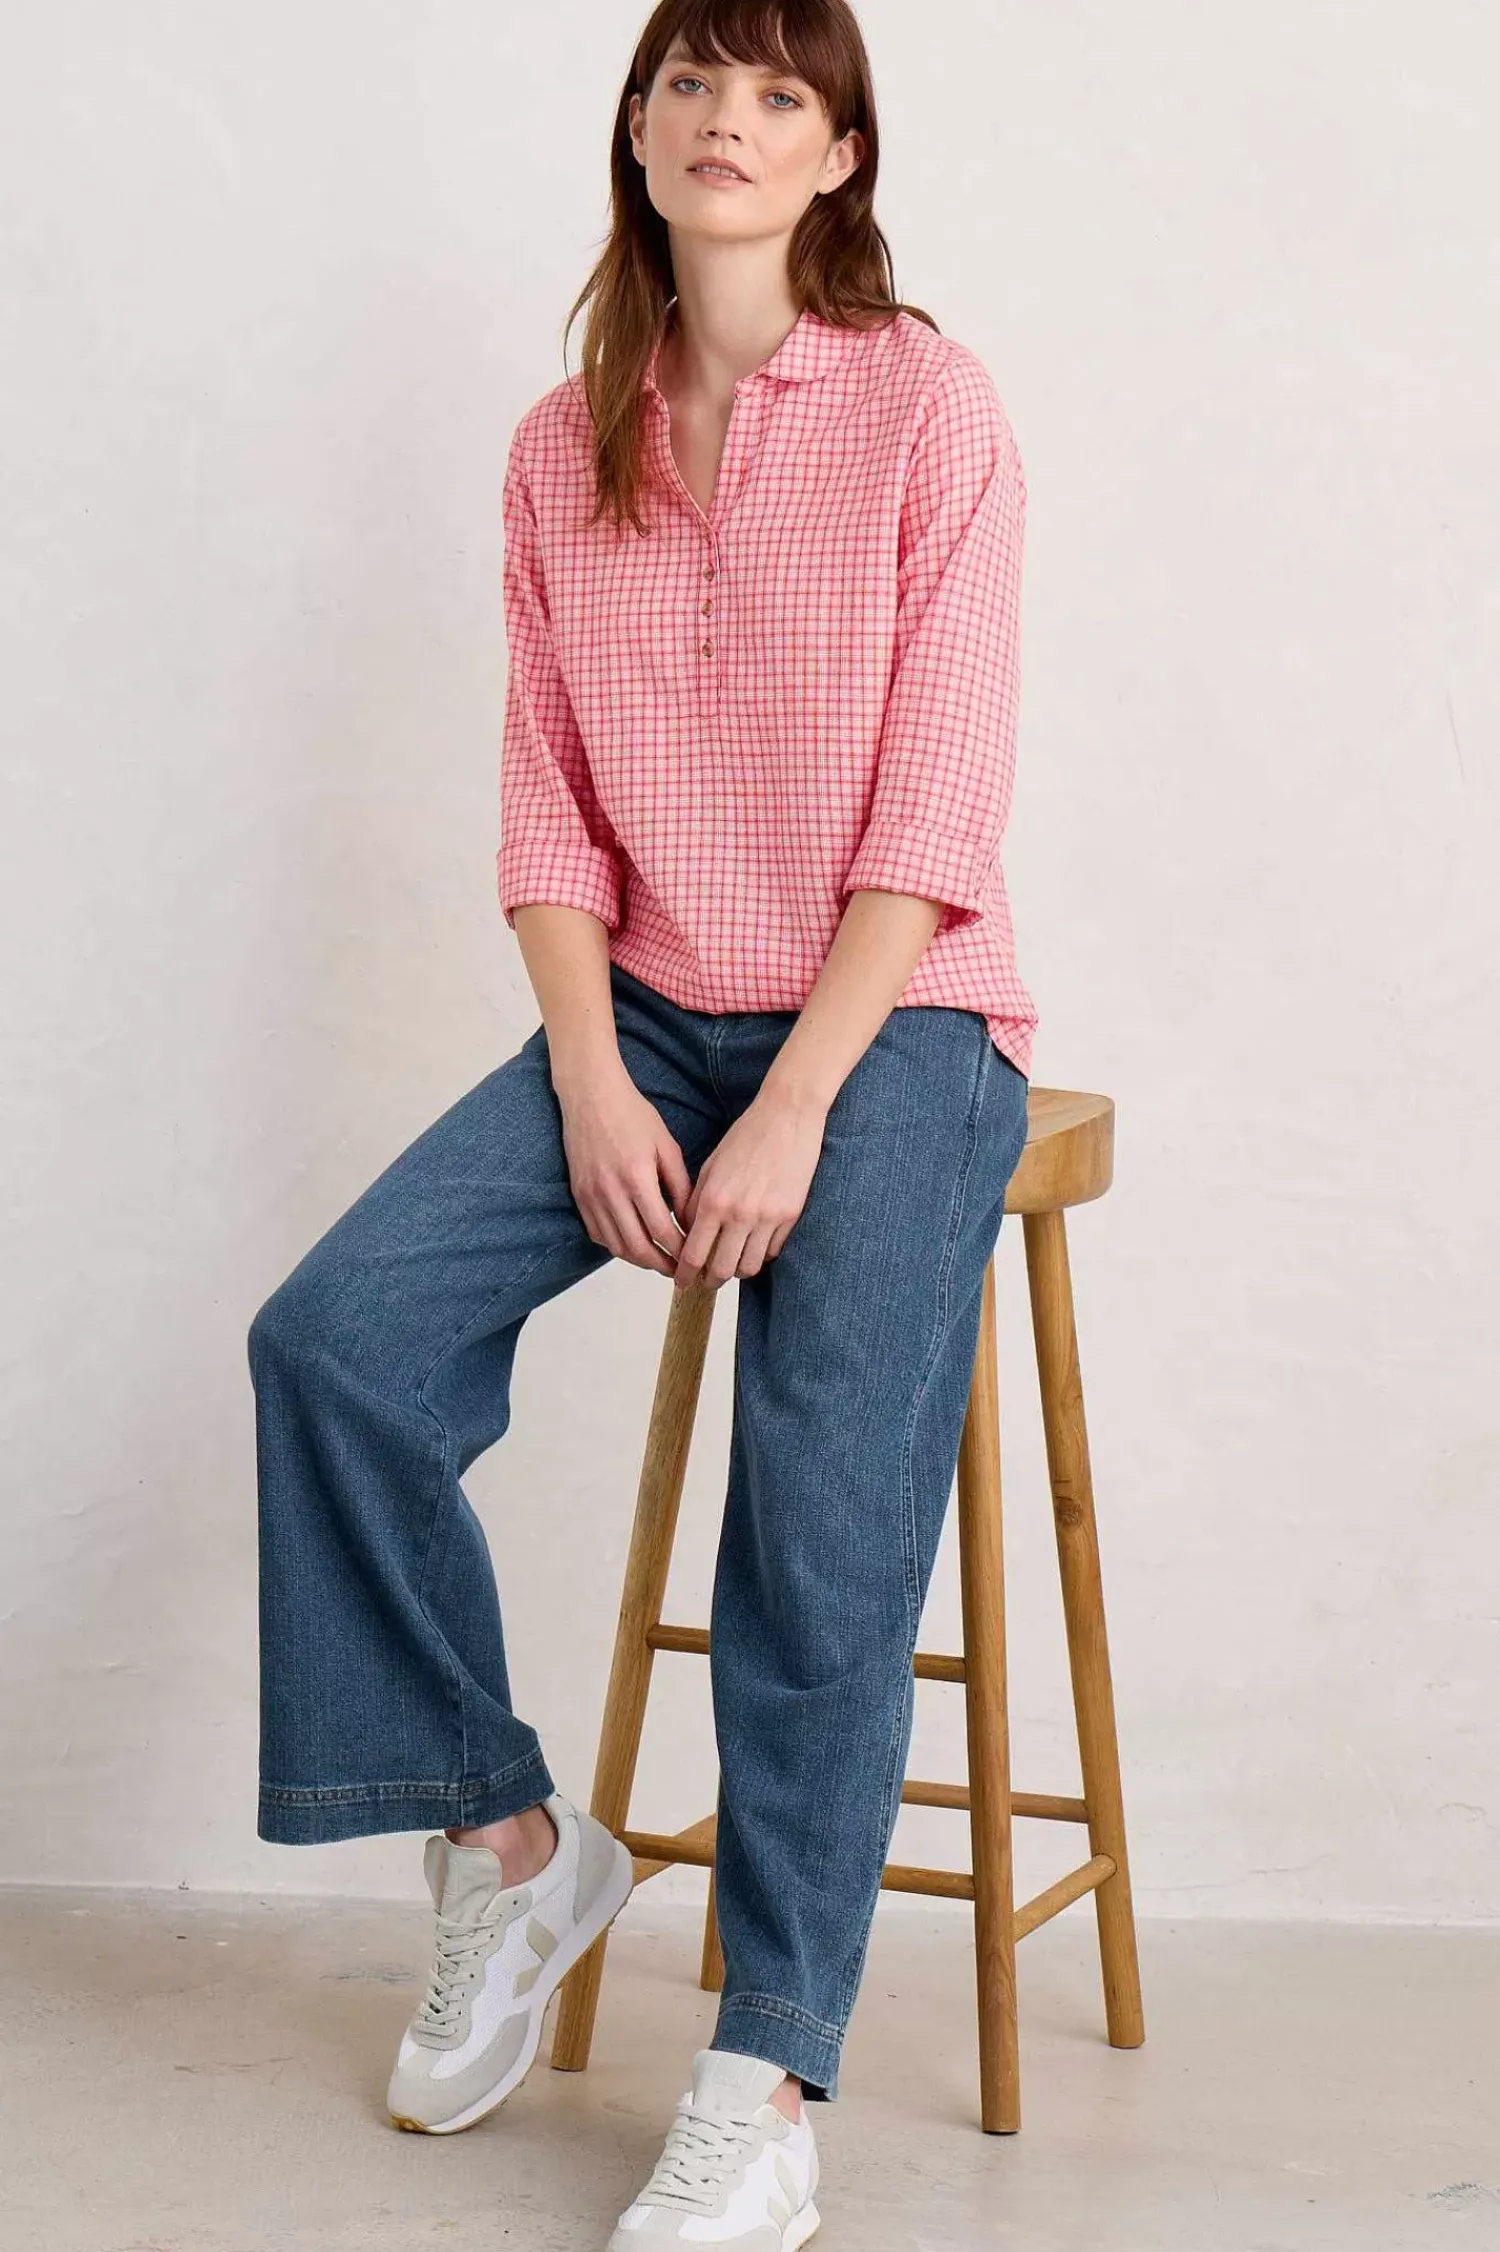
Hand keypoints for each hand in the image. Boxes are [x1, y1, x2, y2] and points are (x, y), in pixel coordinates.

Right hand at [557, 1062, 694, 1278]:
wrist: (591, 1097)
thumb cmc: (633, 1115)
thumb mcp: (667, 1146)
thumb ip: (680, 1185)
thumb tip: (690, 1220)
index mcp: (637, 1177)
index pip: (662, 1229)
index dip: (680, 1249)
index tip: (693, 1256)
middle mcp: (610, 1191)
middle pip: (637, 1247)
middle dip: (661, 1264)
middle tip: (678, 1271)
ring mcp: (591, 1195)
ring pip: (616, 1246)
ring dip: (639, 1260)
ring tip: (659, 1262)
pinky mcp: (579, 1195)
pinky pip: (598, 1233)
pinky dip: (617, 1246)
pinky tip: (633, 1244)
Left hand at [672, 1088, 826, 1290]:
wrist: (786, 1117)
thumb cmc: (746, 1136)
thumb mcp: (711, 1166)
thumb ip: (697, 1202)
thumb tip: (688, 1231)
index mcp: (714, 1201)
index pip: (694, 1253)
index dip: (686, 1274)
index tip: (682, 1282)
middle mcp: (740, 1214)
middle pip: (723, 1270)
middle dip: (711, 1281)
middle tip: (707, 1281)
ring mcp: (768, 1218)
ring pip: (750, 1266)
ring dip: (738, 1271)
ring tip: (732, 1264)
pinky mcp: (790, 1216)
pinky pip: (773, 1251)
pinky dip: (761, 1253)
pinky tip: (755, 1244)